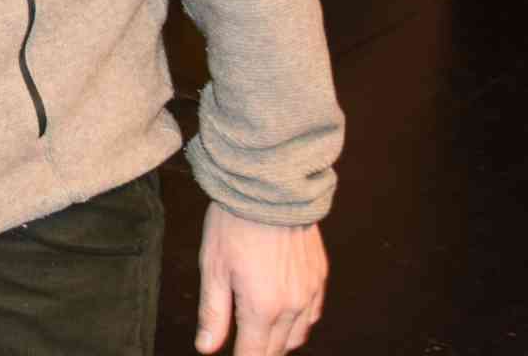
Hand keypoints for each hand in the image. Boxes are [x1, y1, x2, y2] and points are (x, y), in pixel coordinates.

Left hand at [195, 203, 326, 354]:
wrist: (269, 188)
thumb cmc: (234, 224)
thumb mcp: (213, 268)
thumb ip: (213, 312)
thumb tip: (207, 348)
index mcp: (263, 308)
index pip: (254, 355)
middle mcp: (292, 306)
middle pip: (276, 349)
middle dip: (258, 353)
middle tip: (242, 347)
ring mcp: (310, 292)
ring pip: (298, 336)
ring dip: (278, 341)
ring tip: (259, 336)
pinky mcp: (320, 277)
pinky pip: (312, 314)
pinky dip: (298, 323)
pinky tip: (284, 316)